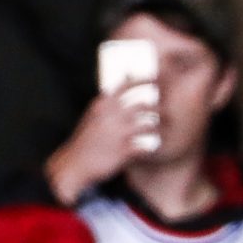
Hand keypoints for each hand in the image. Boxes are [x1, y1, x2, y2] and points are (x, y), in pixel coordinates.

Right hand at [45, 84, 158, 204]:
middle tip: (168, 110)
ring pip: (148, 125)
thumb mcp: (93, 116)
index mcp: (102, 104)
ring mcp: (117, 133)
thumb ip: (109, 101)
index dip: (143, 80)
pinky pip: (146, 147)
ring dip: (158, 128)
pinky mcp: (123, 150)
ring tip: (163, 130)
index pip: (126, 86)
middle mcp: (111, 116)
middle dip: (158, 108)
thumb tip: (124, 81)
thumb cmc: (85, 139)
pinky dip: (151, 148)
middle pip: (142, 105)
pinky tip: (153, 149)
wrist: (74, 163)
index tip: (156, 79)